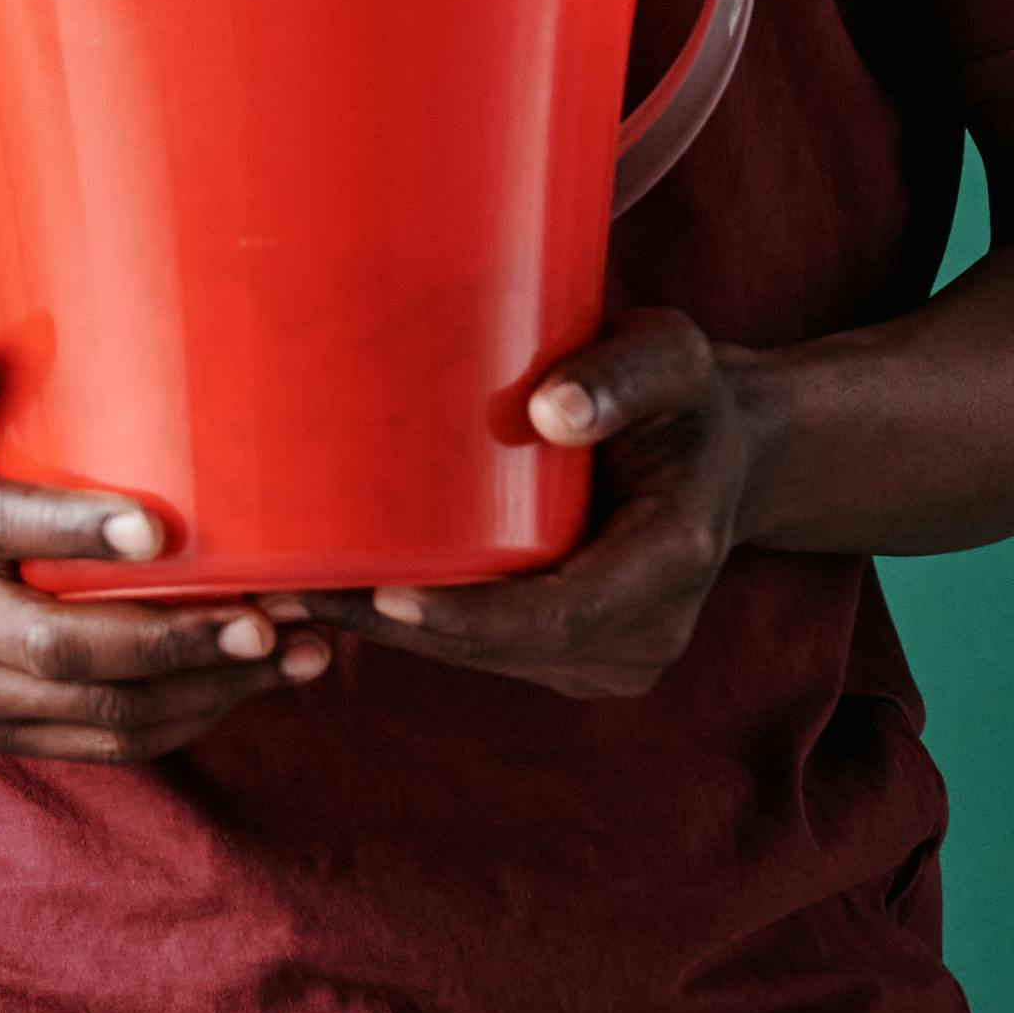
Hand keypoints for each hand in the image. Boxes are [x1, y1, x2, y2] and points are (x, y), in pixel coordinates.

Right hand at [0, 318, 330, 762]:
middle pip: (57, 647)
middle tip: (263, 613)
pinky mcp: (1, 733)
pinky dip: (190, 718)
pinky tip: (255, 679)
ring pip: (97, 709)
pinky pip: (108, 743)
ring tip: (291, 648)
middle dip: (168, 637)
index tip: (161, 529)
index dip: (74, 532)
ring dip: (204, 687)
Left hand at [296, 309, 771, 699]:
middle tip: (288, 592)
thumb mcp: (670, 355)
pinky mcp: (579, 652)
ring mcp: (614, 651)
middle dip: (399, 629)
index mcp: (672, 559)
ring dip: (396, 635)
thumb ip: (621, 373)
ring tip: (292, 595)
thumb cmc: (686, 391)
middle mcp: (647, 628)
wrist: (725, 449)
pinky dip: (424, 630)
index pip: (562, 613)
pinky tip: (342, 599)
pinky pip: (493, 650)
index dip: (473, 618)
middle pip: (506, 647)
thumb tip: (551, 411)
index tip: (385, 599)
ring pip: (489, 657)